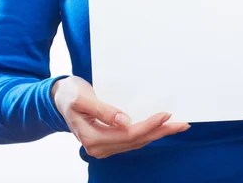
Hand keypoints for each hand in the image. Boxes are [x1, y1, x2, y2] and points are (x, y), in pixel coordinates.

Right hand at [51, 75, 189, 158]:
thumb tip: (125, 121)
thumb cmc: (69, 95)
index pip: (129, 134)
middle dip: (161, 132)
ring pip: (137, 141)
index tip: (166, 115)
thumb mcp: (83, 99)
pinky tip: (160, 127)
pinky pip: (133, 138)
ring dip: (158, 133)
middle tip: (183, 124)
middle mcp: (100, 147)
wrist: (59, 97)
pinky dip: (148, 132)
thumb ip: (104, 110)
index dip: (149, 125)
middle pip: (137, 140)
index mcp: (92, 138)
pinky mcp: (109, 139)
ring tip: (178, 126)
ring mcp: (105, 145)